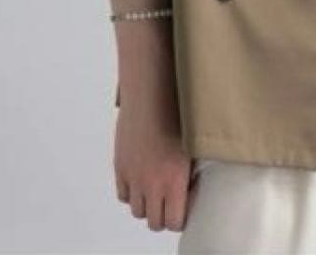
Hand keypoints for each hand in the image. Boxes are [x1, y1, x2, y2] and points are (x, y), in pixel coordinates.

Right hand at [113, 99, 194, 231]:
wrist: (152, 92)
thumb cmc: (178, 112)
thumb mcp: (193, 144)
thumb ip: (191, 172)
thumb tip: (195, 184)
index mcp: (174, 180)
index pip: (174, 222)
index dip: (181, 217)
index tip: (187, 204)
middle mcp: (152, 183)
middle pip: (155, 222)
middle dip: (164, 215)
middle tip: (172, 200)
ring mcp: (133, 176)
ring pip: (137, 210)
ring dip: (148, 204)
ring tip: (157, 189)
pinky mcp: (120, 166)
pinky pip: (123, 194)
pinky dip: (132, 192)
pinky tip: (142, 179)